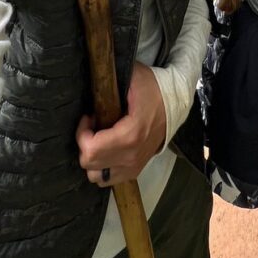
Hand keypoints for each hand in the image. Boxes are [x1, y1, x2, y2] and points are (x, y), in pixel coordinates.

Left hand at [76, 62, 166, 186]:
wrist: (175, 103)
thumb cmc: (152, 88)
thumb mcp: (132, 77)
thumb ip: (110, 80)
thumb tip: (93, 81)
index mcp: (130, 135)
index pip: (91, 149)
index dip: (82, 132)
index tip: (90, 116)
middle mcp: (131, 157)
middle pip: (90, 164)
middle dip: (85, 143)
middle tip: (94, 125)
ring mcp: (134, 167)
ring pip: (96, 176)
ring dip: (93, 158)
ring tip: (99, 138)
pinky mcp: (135, 170)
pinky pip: (108, 179)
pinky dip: (102, 166)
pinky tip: (107, 149)